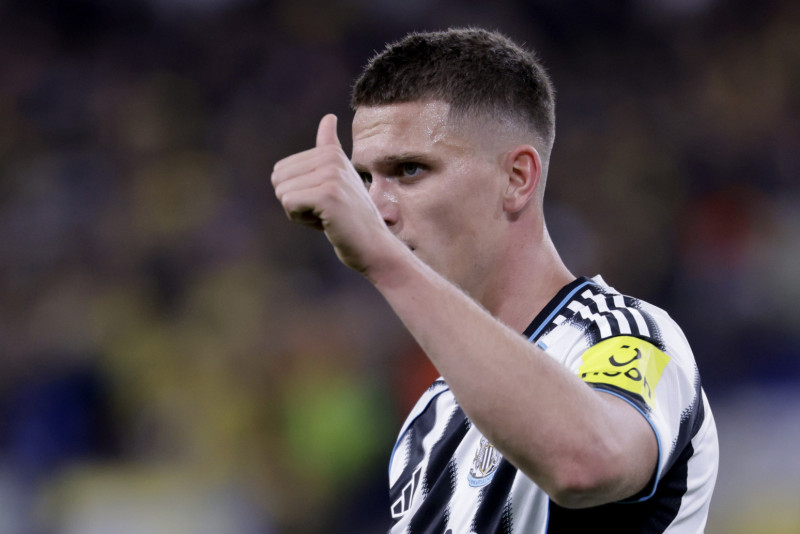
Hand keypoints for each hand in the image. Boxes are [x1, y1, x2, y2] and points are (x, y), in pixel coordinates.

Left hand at [271, 114, 392, 273]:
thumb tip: (328, 116)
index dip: (296, 192)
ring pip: (281, 193)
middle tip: (324, 211)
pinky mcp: (327, 194)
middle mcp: (331, 158)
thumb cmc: (350, 216)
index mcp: (330, 151)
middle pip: (278, 179)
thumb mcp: (339, 177)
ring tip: (327, 215)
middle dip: (295, 201)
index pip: (281, 169)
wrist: (373, 245)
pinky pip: (288, 204)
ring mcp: (330, 175)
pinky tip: (325, 222)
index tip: (324, 200)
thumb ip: (330, 148)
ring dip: (299, 212)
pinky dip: (301, 220)